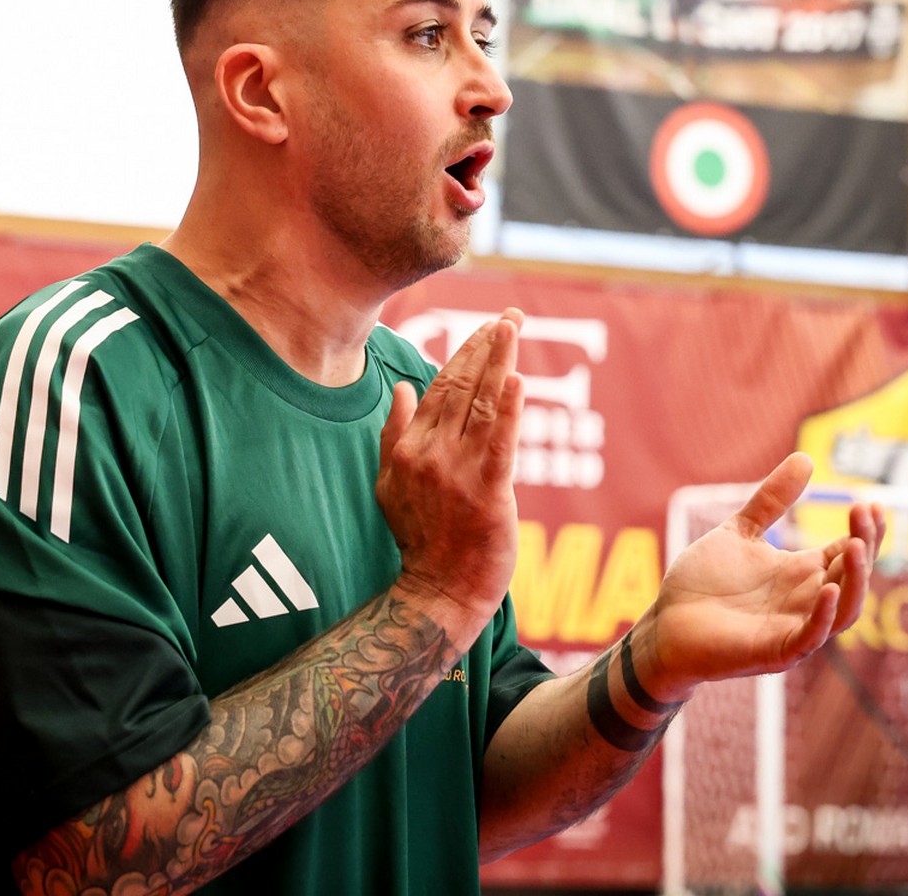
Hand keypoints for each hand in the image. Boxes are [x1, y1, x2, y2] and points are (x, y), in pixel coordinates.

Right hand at [376, 310, 525, 649]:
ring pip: (481, 405)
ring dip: (499, 361)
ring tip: (512, 327)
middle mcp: (432, 453)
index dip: (466, 352)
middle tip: (511, 315)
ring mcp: (458, 472)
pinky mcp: (488, 493)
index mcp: (411, 447)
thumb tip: (402, 389)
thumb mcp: (390, 484)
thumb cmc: (420, 539)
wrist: (437, 592)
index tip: (488, 326)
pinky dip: (508, 410)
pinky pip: (500, 444)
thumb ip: (394, 434)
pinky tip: (517, 381)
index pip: (440, 386)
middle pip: (462, 386)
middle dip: (487, 345)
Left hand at [641, 453, 882, 699]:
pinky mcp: (775, 652)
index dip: (865, 530)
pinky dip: (823, 616)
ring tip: (857, 545)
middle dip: (865, 546)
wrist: (664, 623)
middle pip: (854, 578)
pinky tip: (829, 589)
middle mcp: (806, 601)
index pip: (849, 552)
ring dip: (856, 580)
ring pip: (844, 611)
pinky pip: (810, 638)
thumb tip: (805, 456)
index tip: (868, 502)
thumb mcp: (739, 531)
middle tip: (864, 513)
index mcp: (802, 574)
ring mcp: (794, 628)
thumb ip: (771, 501)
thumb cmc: (701, 582)